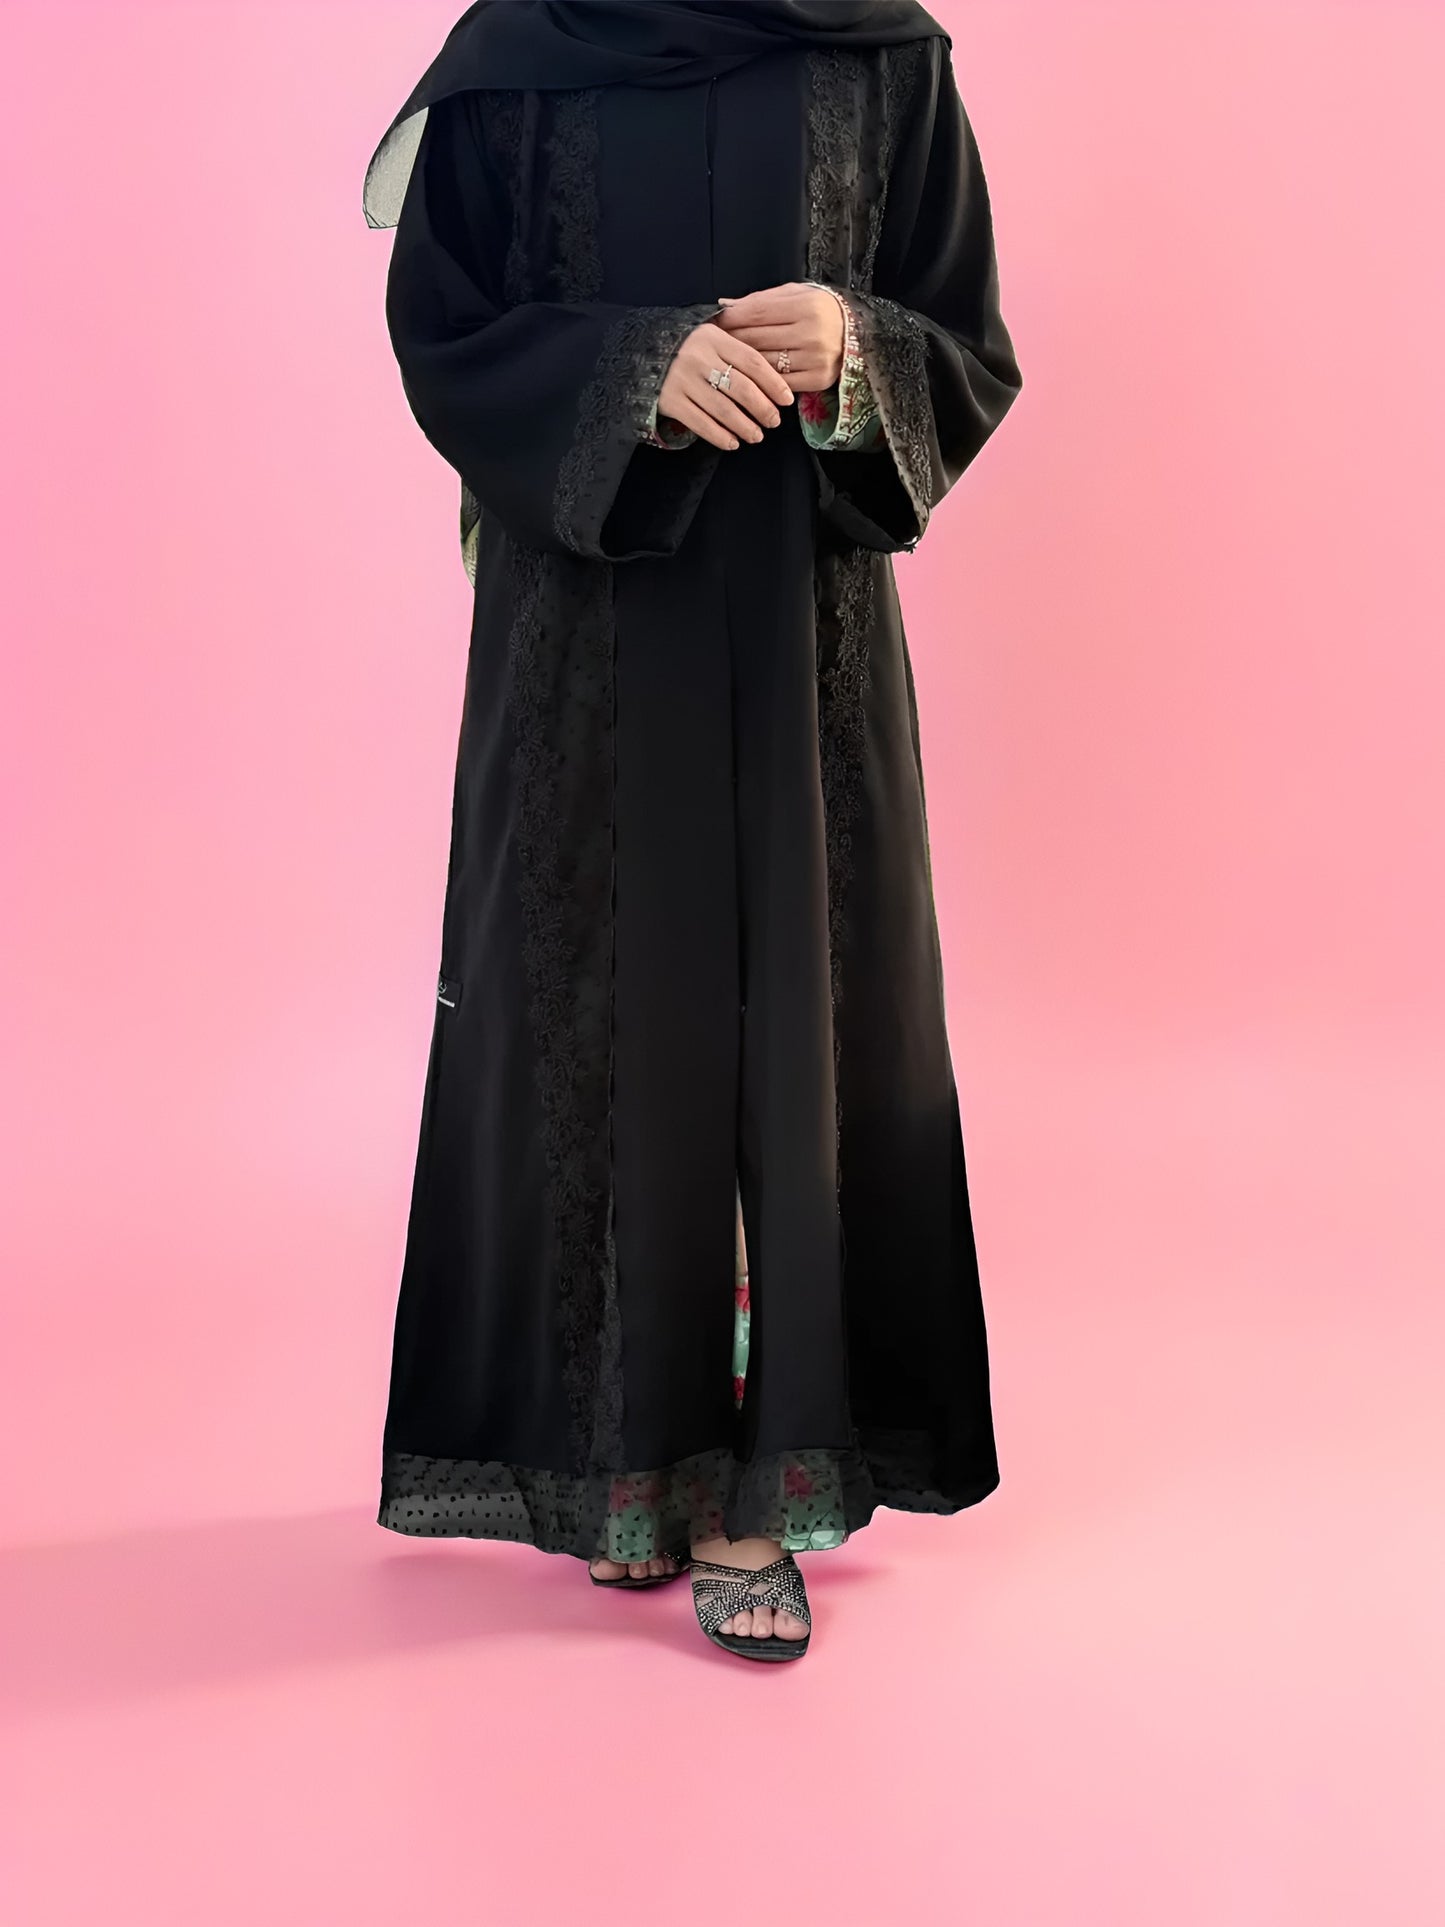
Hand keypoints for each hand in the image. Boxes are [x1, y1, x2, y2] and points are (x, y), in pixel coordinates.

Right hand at [656, 320, 795, 450]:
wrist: (640, 351)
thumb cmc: (686, 347)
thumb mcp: (710, 336)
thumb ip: (735, 348)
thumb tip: (774, 374)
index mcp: (714, 337)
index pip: (752, 361)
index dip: (773, 383)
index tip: (786, 399)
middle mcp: (698, 358)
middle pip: (741, 388)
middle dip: (763, 408)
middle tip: (774, 421)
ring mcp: (682, 380)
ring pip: (723, 409)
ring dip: (744, 426)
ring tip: (757, 436)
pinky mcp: (670, 401)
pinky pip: (700, 423)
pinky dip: (719, 436)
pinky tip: (732, 442)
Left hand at [715, 282, 845, 393]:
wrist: (856, 333)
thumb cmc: (819, 310)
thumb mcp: (795, 295)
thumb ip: (760, 299)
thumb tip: (724, 305)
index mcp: (806, 305)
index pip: (757, 312)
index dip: (732, 318)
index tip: (715, 321)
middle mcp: (812, 333)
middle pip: (757, 339)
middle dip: (732, 340)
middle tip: (716, 342)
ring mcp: (816, 359)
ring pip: (765, 364)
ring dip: (743, 363)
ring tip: (730, 358)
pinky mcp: (818, 379)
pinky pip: (780, 382)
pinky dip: (763, 379)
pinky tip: (752, 376)